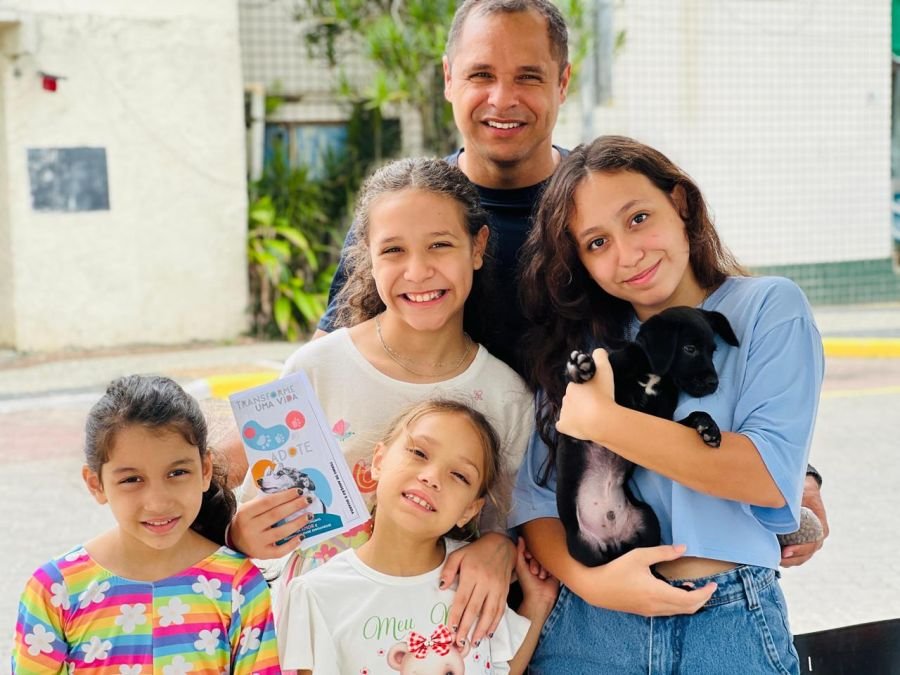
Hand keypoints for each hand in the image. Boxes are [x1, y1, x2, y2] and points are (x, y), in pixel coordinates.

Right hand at [229, 489, 313, 558]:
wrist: (234, 541)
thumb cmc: (247, 520)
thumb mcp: (250, 508)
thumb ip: (266, 502)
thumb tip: (291, 495)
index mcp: (245, 513)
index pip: (268, 502)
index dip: (285, 496)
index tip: (299, 490)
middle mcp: (249, 528)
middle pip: (276, 515)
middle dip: (294, 506)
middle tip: (308, 500)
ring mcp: (256, 543)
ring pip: (280, 532)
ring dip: (297, 523)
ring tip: (309, 515)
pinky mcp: (262, 555)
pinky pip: (280, 551)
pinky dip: (292, 544)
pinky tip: (302, 536)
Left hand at [441, 532, 515, 647]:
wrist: (502, 545)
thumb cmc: (476, 551)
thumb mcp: (459, 554)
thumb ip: (448, 569)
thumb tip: (441, 586)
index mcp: (472, 573)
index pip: (462, 599)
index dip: (457, 615)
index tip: (451, 629)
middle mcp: (486, 582)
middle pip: (475, 609)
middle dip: (467, 628)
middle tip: (460, 642)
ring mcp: (497, 588)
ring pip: (489, 613)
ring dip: (482, 630)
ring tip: (474, 642)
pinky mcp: (505, 591)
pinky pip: (500, 610)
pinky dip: (495, 624)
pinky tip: (488, 633)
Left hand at [514, 537, 558, 619]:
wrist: (540, 596)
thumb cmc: (528, 584)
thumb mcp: (520, 566)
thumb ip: (520, 551)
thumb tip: (520, 538)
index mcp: (528, 561)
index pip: (530, 549)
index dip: (529, 552)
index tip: (528, 557)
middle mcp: (537, 562)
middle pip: (539, 553)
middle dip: (536, 562)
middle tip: (533, 571)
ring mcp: (546, 566)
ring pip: (547, 557)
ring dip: (543, 567)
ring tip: (540, 576)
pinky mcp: (555, 570)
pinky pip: (554, 562)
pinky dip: (550, 569)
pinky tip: (547, 576)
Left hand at [556, 348, 615, 440]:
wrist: (601, 420)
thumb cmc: (603, 394)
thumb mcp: (605, 370)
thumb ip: (600, 356)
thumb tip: (597, 352)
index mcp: (572, 386)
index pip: (578, 386)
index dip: (587, 390)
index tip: (596, 394)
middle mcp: (565, 398)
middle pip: (573, 399)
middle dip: (582, 401)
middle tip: (596, 405)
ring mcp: (563, 413)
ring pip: (569, 411)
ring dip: (578, 413)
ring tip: (592, 417)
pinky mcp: (564, 426)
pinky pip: (563, 425)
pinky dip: (569, 425)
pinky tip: (579, 426)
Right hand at [576, 545, 715, 616]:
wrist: (595, 588)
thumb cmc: (616, 570)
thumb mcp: (639, 556)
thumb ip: (662, 552)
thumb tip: (683, 548)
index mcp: (657, 593)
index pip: (690, 599)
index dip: (705, 593)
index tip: (713, 584)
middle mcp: (657, 606)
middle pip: (688, 609)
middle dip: (702, 599)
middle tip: (709, 587)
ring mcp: (651, 611)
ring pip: (679, 612)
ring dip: (691, 602)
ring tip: (695, 588)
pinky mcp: (645, 612)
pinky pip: (669, 611)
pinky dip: (680, 604)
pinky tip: (676, 591)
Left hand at [781, 475, 828, 566]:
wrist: (804, 488)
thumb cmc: (803, 490)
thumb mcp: (800, 494)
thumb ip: (792, 502)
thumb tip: (775, 504)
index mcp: (820, 528)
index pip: (812, 545)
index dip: (799, 550)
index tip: (785, 551)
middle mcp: (817, 537)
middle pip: (805, 555)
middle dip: (791, 560)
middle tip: (776, 559)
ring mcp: (810, 540)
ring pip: (800, 557)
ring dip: (787, 561)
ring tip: (773, 560)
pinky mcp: (801, 541)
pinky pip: (794, 553)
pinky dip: (785, 557)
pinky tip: (773, 555)